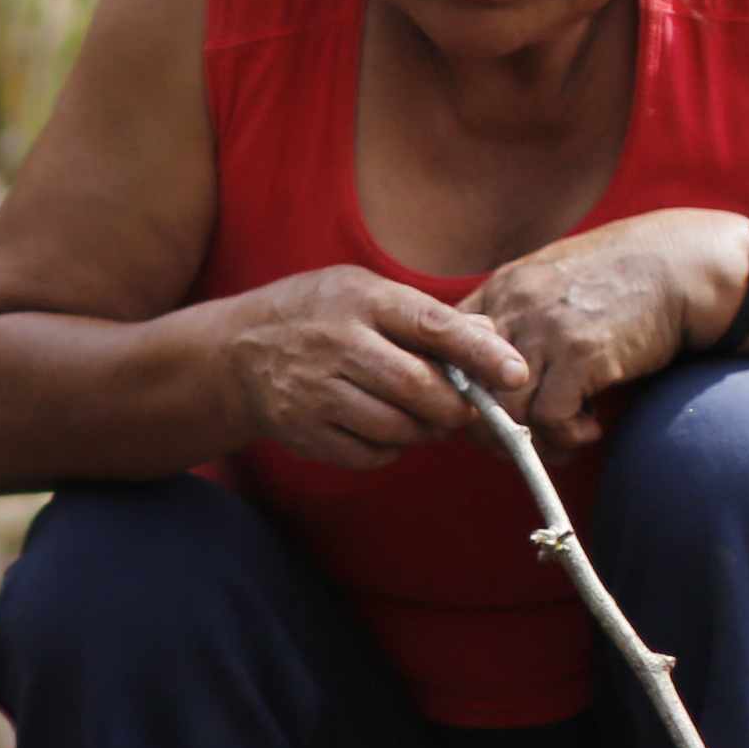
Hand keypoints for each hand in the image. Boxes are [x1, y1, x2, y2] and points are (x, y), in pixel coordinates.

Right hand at [210, 268, 530, 469]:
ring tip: (419, 415)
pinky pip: (372, 454)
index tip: (516, 375)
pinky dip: (390, 449)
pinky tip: (381, 427)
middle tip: (463, 408)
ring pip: (399, 428)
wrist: (233, 354)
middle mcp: (337, 343)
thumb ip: (426, 314)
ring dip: (424, 431)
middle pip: (420, 389)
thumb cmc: (315, 317)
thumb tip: (493, 335)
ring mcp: (317, 391)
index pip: (432, 326)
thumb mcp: (363, 293)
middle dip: (454, 407)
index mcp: (361, 299)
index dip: (481, 353)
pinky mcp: (306, 431)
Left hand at [466, 209, 748, 444]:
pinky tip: (590, 427)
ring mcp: (545, 329)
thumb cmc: (620, 283)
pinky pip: (550, 417)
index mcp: (501, 290)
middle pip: (467, 387)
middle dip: (488, 428)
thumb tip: (488, 376)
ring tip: (560, 440)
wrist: (680, 265)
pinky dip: (567, 436)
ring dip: (531, 439)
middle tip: (520, 442)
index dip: (459, 391)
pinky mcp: (581, 354)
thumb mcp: (551, 286)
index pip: (446, 350)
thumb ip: (517, 319)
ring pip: (505, 409)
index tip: (487, 413)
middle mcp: (514, 307)